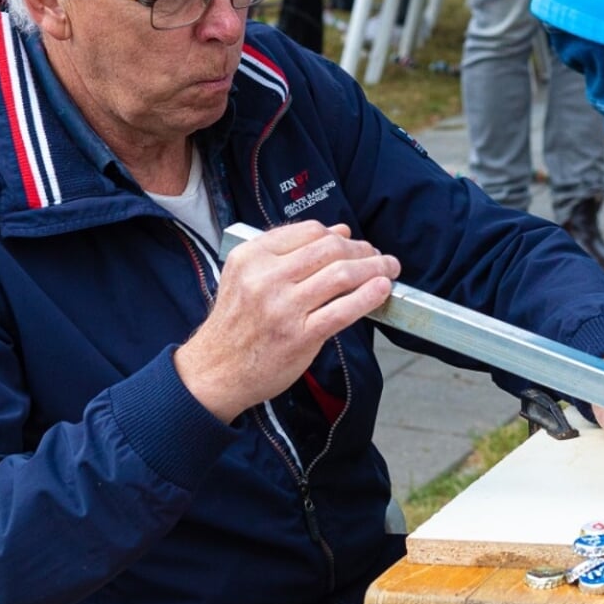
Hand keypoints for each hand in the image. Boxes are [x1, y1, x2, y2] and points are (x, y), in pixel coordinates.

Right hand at [174, 222, 398, 422]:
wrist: (215, 371)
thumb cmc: (236, 325)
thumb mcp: (245, 277)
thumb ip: (288, 253)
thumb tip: (339, 232)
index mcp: (251, 256)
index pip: (309, 231)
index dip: (340, 234)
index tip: (355, 242)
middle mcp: (265, 278)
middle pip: (329, 249)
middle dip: (363, 250)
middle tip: (380, 257)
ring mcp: (282, 308)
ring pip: (341, 275)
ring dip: (374, 268)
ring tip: (388, 270)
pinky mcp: (298, 336)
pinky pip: (342, 310)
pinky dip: (368, 296)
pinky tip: (382, 290)